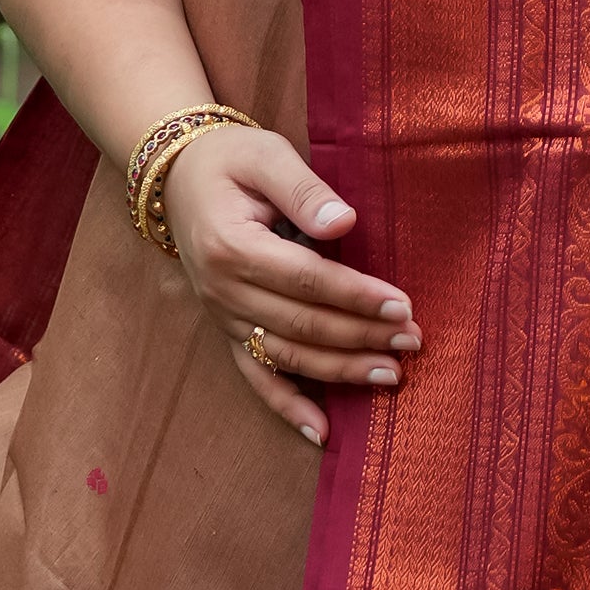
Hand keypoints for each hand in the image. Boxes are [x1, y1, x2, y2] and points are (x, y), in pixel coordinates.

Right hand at [161, 125, 419, 444]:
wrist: (176, 176)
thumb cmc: (230, 161)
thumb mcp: (266, 156)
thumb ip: (304, 190)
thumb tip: (344, 224)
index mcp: (233, 246)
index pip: (306, 280)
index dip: (356, 297)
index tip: (402, 306)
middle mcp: (223, 291)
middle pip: (302, 324)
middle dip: (361, 337)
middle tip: (413, 341)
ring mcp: (224, 316)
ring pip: (287, 357)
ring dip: (340, 372)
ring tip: (390, 376)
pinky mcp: (229, 330)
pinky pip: (257, 376)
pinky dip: (288, 408)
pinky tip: (322, 433)